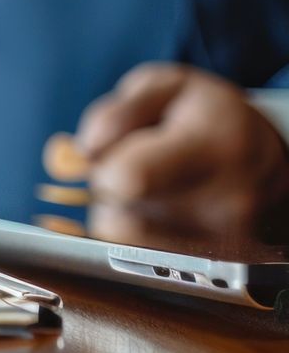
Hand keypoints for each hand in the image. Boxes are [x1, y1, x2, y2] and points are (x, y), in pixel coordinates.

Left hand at [59, 63, 288, 239]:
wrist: (268, 154)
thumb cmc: (207, 116)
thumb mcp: (163, 87)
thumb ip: (114, 114)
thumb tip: (85, 153)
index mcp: (213, 145)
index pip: (130, 179)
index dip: (103, 170)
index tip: (113, 157)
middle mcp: (227, 200)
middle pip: (123, 221)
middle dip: (108, 197)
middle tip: (132, 173)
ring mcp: (230, 240)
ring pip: (131, 246)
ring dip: (123, 218)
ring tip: (150, 191)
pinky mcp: (225, 265)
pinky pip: (152, 261)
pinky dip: (142, 239)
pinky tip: (161, 212)